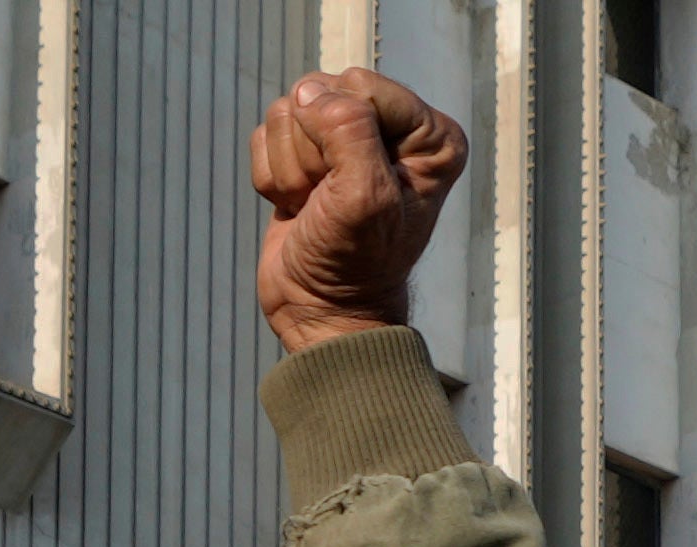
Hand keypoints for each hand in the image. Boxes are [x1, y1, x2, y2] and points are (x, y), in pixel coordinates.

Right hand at [249, 68, 466, 355]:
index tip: (356, 186)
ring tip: (317, 207)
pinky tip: (299, 207)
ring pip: (286, 112)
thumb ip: (348, 130)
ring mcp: (344, 138)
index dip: (343, 134)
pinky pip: (265, 135)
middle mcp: (392, 129)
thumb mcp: (366, 197)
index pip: (361, 87)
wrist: (321, 310)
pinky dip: (274, 176)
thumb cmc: (357, 262)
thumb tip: (310, 94)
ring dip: (292, 169)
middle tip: (331, 200)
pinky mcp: (304, 154)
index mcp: (430, 136)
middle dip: (313, 152)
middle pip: (320, 92)